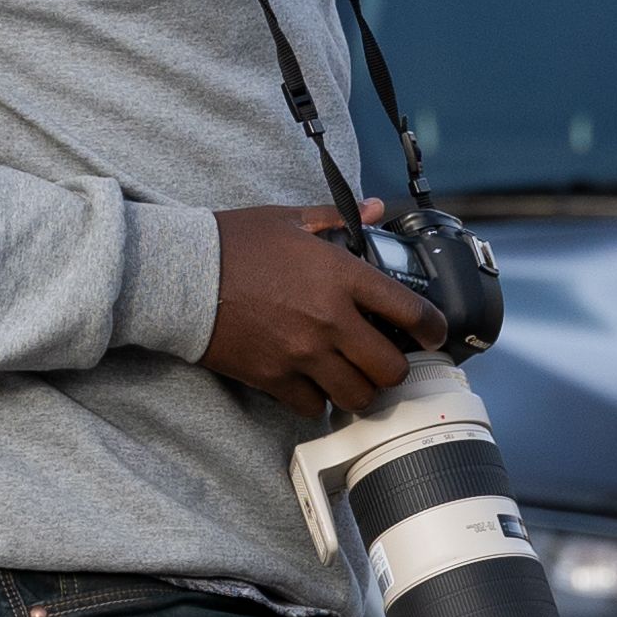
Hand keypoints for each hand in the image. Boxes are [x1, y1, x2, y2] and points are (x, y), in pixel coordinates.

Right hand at [203, 201, 440, 418]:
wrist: (182, 276)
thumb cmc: (233, 243)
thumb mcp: (288, 219)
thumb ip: (336, 218)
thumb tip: (375, 209)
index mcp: (341, 276)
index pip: (410, 310)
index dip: (433, 328)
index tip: (433, 334)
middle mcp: (330, 320)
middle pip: (390, 369)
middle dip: (394, 369)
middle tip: (385, 361)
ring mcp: (303, 354)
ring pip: (357, 396)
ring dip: (359, 391)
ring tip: (351, 379)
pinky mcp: (274, 378)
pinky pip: (312, 407)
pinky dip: (316, 401)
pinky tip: (312, 386)